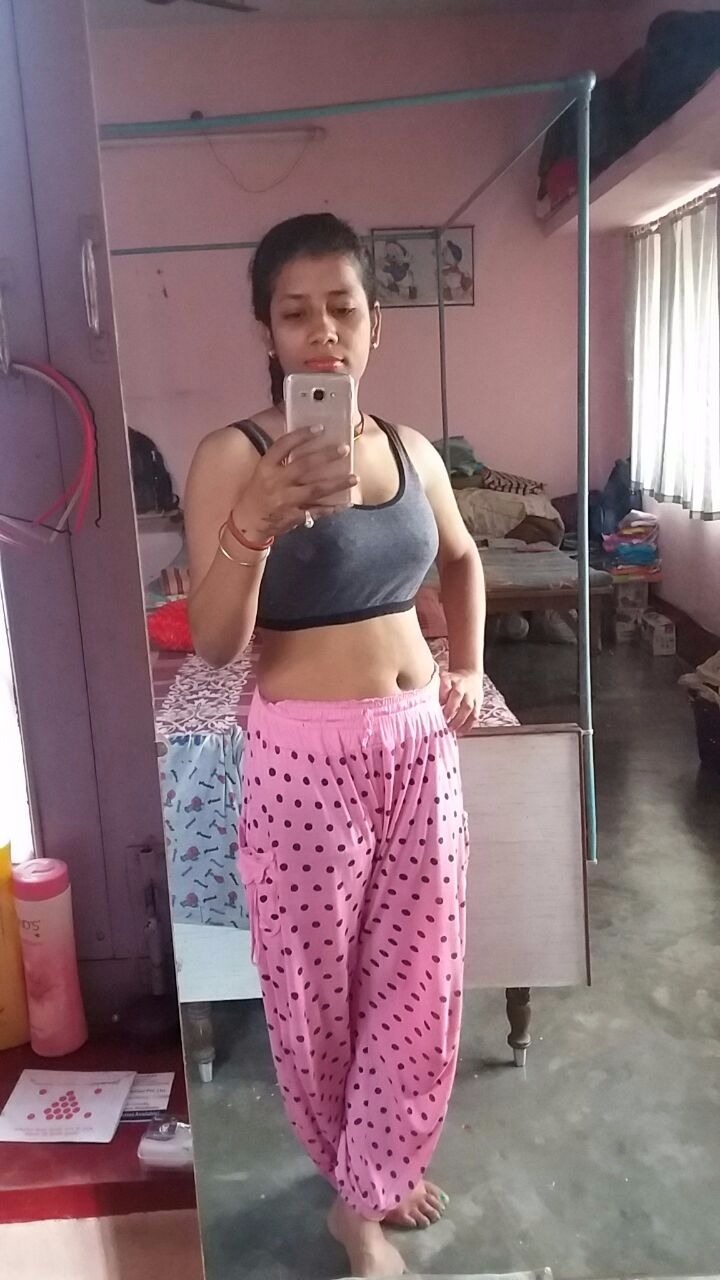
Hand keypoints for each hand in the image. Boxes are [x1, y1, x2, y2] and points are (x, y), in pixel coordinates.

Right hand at [236, 426, 356, 538]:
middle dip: (326, 456)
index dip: (302, 435)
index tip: (320, 428)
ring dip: (337, 483)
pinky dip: (331, 508)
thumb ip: (281, 460)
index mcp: (266, 467)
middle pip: (305, 465)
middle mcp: (276, 482)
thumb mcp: (263, 472)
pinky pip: (316, 511)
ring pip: (316, 489)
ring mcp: (285, 500)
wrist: (247, 522)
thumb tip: (306, 443)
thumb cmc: (258, 493)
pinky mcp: (293, 516)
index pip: (284, 445)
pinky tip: (345, 504)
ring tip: (354, 478)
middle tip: (344, 449)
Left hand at [439, 668, 483, 734]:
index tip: (437, 704)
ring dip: (459, 719)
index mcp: (451, 678)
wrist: (470, 674)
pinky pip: (474, 715)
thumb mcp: (442, 680)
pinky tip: (460, 732)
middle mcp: (462, 685)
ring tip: (451, 729)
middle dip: (450, 708)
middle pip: (457, 695)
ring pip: (468, 707)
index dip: (442, 694)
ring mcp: (471, 694)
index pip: (446, 684)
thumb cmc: (451, 681)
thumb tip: (427, 706)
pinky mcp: (478, 703)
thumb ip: (435, 691)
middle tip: (444, 719)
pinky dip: (468, 725)